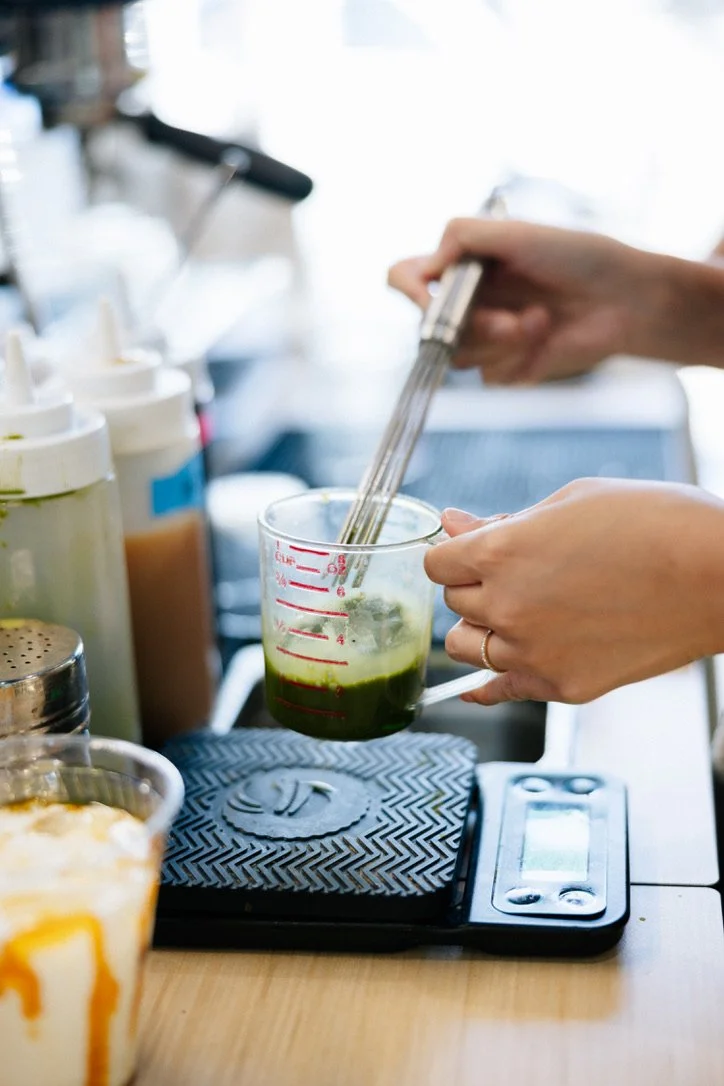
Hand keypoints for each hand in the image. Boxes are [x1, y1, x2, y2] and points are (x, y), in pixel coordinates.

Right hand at [388, 219, 658, 383]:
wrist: (624, 299)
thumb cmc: (579, 257)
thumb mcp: (518, 234)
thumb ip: (464, 237)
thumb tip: (426, 268)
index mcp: (464, 265)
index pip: (407, 277)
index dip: (409, 289)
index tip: (430, 298)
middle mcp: (468, 302)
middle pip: (430, 327)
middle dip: (473, 326)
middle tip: (509, 321)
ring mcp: (486, 337)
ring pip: (460, 356)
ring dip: (500, 342)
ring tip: (539, 321)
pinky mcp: (506, 366)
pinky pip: (488, 376)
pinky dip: (518, 358)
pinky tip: (546, 337)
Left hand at [424, 478, 723, 704]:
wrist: (717, 576)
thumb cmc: (654, 524)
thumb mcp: (570, 502)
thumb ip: (503, 522)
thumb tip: (453, 524)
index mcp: (500, 553)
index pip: (437, 562)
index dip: (455, 553)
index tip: (472, 550)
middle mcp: (505, 607)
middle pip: (454, 603)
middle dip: (474, 586)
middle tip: (513, 575)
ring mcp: (531, 652)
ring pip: (468, 646)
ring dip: (480, 628)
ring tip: (514, 614)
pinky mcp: (561, 685)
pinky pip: (500, 691)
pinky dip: (485, 686)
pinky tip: (476, 686)